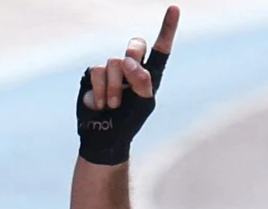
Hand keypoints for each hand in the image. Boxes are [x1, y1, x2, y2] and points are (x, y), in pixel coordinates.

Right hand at [76, 6, 178, 165]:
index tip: (174, 8)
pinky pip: (97, 72)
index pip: (161, 49)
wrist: (105, 137)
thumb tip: (126, 61)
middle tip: (130, 74)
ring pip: (114, 62)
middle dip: (134, 57)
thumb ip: (143, 81)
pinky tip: (102, 104)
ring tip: (114, 105)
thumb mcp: (143, 103)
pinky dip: (101, 90)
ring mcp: (111, 70)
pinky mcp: (93, 74)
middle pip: (136, 45)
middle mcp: (131, 67)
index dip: (167, 28)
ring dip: (115, 87)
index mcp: (150, 74)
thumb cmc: (129, 121)